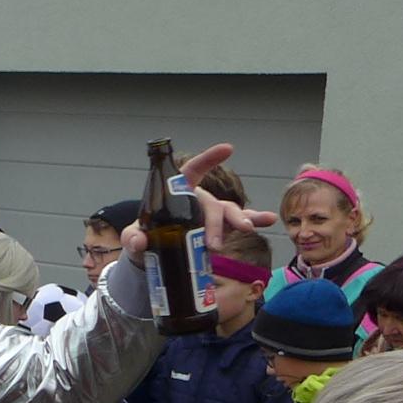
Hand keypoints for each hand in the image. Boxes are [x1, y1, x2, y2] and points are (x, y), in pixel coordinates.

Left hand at [117, 144, 278, 265]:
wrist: (157, 254)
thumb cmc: (146, 237)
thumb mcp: (134, 238)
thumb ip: (132, 239)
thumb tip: (138, 242)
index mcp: (176, 193)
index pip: (191, 171)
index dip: (208, 159)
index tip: (227, 149)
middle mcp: (198, 200)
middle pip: (211, 204)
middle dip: (215, 223)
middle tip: (213, 245)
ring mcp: (212, 214)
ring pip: (229, 211)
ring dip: (240, 220)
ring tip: (246, 230)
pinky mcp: (222, 228)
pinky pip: (242, 222)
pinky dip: (256, 220)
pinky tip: (269, 220)